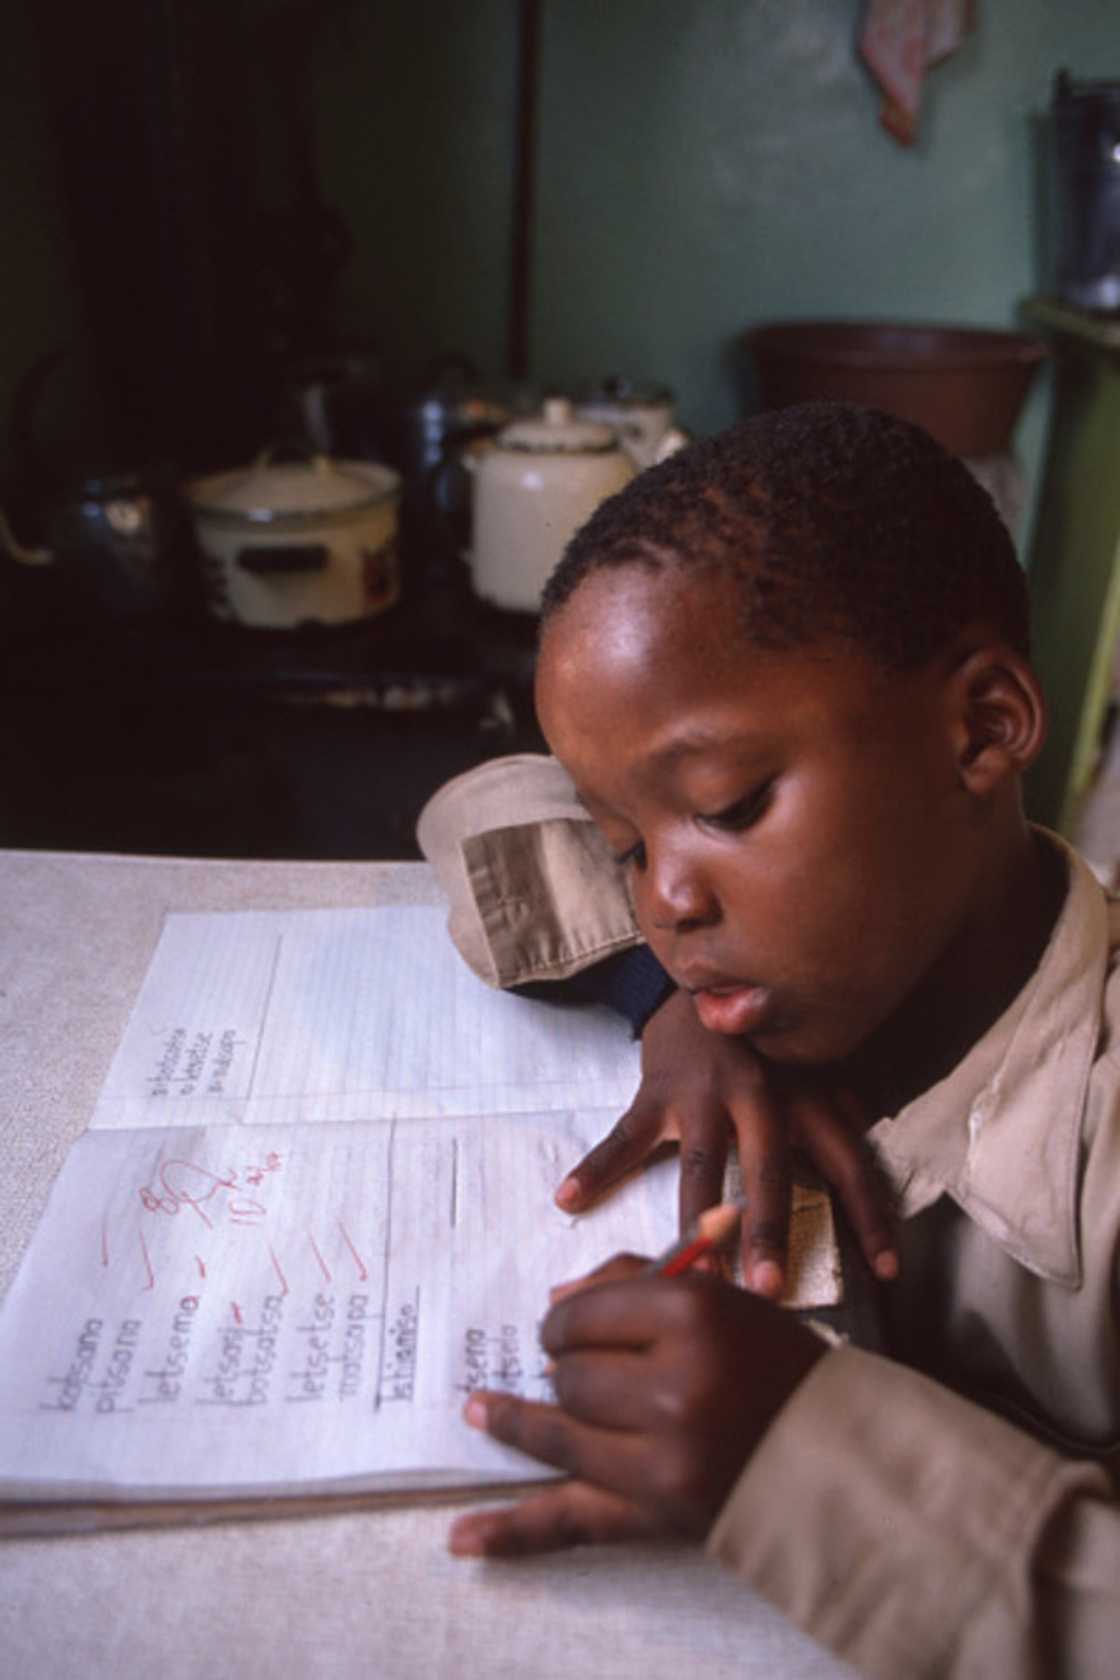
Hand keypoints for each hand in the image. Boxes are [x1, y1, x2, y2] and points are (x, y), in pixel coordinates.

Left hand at [449, 1256, 825, 1557]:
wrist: (836, 1453)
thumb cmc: (773, 1362)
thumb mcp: (719, 1298)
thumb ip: (634, 1282)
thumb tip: (555, 1300)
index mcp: (694, 1313)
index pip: (587, 1312)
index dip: (568, 1321)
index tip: (568, 1329)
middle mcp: (674, 1382)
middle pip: (571, 1373)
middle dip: (564, 1369)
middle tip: (575, 1371)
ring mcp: (663, 1455)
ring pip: (560, 1430)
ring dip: (517, 1422)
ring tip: (480, 1411)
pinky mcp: (657, 1514)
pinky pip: (569, 1520)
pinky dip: (511, 1532)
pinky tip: (461, 1537)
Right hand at [555, 988, 896, 1296]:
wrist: (705, 976)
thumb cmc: (764, 1036)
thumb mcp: (810, 1064)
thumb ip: (837, 1104)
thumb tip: (869, 1133)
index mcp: (807, 1095)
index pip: (848, 1160)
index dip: (871, 1215)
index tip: (889, 1271)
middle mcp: (761, 1092)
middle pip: (770, 1168)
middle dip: (769, 1230)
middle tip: (767, 1290)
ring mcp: (704, 1091)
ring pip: (702, 1162)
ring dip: (696, 1219)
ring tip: (691, 1273)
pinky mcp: (657, 1090)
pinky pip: (625, 1135)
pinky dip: (598, 1167)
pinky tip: (571, 1198)